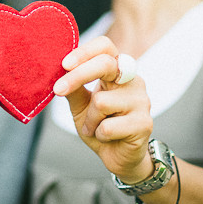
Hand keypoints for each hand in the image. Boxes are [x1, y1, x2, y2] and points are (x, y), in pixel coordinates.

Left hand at [53, 36, 153, 181]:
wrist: (117, 156)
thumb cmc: (99, 124)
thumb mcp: (80, 104)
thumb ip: (73, 87)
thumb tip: (58, 68)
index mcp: (117, 70)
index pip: (105, 46)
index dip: (84, 51)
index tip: (64, 64)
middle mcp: (132, 80)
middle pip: (106, 64)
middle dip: (77, 76)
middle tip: (58, 90)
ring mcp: (141, 100)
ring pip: (101, 102)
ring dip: (89, 120)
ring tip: (94, 127)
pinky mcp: (144, 123)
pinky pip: (108, 126)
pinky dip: (99, 134)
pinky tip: (107, 137)